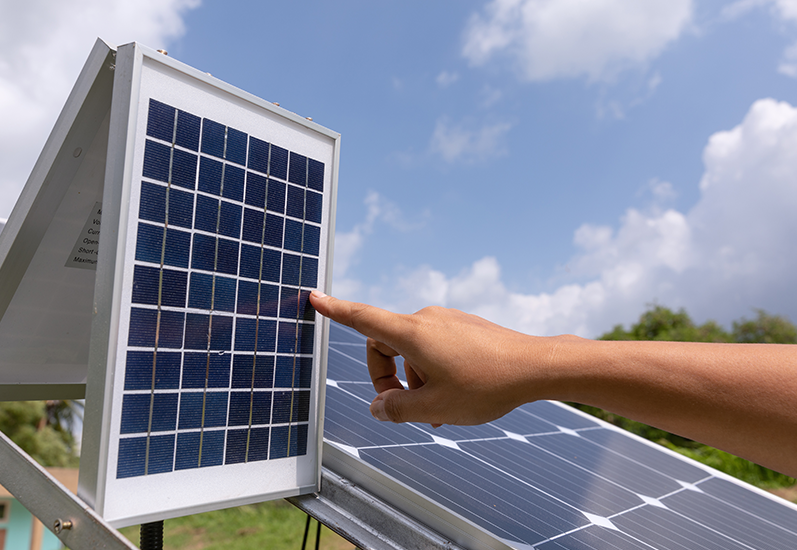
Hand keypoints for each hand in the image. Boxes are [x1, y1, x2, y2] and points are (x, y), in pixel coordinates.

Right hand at [309, 291, 557, 425]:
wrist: (536, 366)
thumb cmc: (486, 385)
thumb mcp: (434, 407)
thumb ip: (396, 409)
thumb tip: (377, 408)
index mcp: (412, 333)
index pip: (362, 318)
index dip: (335, 310)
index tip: (314, 296)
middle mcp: (426, 319)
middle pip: (385, 345)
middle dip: (388, 378)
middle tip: (407, 409)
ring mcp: (447, 320)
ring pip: (413, 351)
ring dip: (416, 380)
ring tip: (441, 411)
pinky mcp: (464, 326)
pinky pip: (434, 347)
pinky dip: (433, 372)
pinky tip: (455, 398)